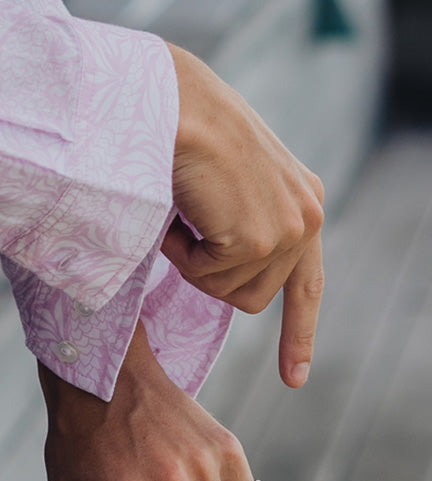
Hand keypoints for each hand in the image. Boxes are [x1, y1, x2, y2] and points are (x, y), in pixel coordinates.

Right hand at [163, 43, 324, 387]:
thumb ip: (242, 217)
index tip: (293, 379)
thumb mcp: (227, 176)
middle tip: (185, 224)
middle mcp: (307, 217)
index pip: (306, 282)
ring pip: (227, 293)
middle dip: (210, 274)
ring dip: (193, 259)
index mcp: (303, 199)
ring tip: (184, 206)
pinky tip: (182, 206)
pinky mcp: (259, 240)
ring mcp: (288, 231)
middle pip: (252, 296)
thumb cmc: (183, 126)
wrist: (173, 101)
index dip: (297, 332)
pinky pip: (204, 276)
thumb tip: (225, 266)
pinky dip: (180, 250)